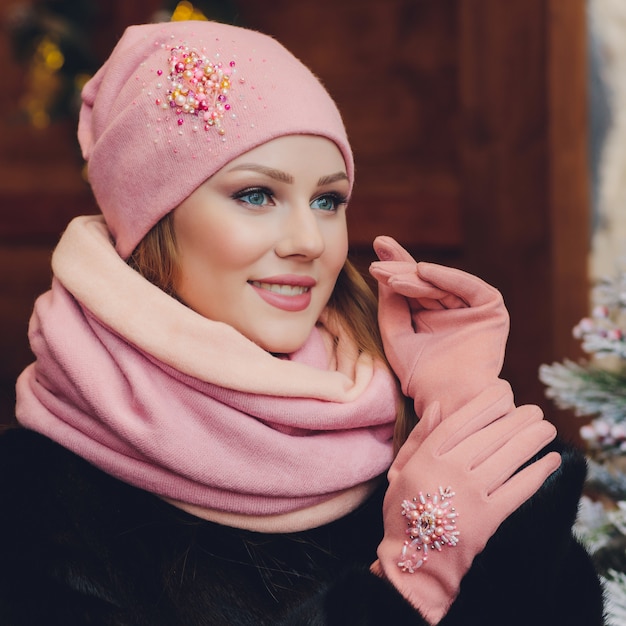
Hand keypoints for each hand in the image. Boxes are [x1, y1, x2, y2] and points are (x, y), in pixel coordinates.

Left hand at [369, 236, 509, 417]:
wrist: (448, 400)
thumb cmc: (421, 377)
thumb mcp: (397, 338)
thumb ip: (392, 309)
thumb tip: (386, 277)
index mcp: (430, 318)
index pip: (410, 287)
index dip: (394, 268)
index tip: (376, 248)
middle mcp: (451, 311)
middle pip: (423, 281)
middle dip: (401, 264)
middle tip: (381, 246)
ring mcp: (472, 309)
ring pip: (440, 286)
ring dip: (414, 277)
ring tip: (391, 276)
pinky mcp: (491, 310)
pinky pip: (468, 288)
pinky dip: (448, 277)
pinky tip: (424, 270)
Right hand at [371, 385, 559, 623]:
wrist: (415, 558)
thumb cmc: (405, 510)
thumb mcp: (400, 469)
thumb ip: (418, 437)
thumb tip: (437, 406)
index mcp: (427, 456)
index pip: (461, 420)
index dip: (486, 404)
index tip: (505, 392)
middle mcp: (450, 470)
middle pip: (489, 436)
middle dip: (517, 420)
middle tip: (535, 410)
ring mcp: (471, 494)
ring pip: (507, 458)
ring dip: (531, 440)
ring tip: (547, 429)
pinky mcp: (489, 518)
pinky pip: (518, 490)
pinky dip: (537, 474)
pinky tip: (550, 461)